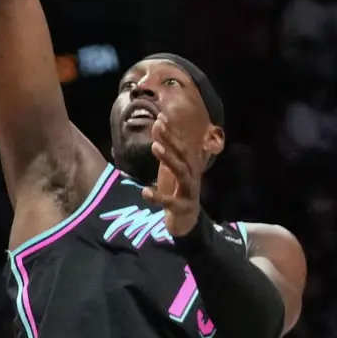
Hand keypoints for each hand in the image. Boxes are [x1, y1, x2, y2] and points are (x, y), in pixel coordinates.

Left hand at [141, 115, 201, 237]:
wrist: (188, 221)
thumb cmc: (178, 191)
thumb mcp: (172, 169)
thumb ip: (166, 149)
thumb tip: (158, 124)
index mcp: (188, 166)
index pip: (181, 145)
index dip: (171, 131)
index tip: (161, 116)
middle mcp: (191, 175)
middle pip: (182, 154)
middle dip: (170, 139)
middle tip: (158, 125)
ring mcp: (188, 191)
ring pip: (180, 172)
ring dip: (169, 158)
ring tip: (155, 147)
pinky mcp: (182, 207)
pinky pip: (169, 202)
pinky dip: (157, 197)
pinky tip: (145, 192)